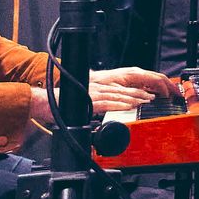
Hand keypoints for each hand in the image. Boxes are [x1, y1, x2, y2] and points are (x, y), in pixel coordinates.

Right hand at [31, 66, 174, 122]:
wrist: (44, 102)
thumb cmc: (63, 104)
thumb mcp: (84, 103)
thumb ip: (97, 105)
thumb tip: (108, 110)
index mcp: (97, 88)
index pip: (120, 89)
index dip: (135, 91)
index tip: (148, 94)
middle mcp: (98, 88)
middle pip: (123, 91)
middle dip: (140, 94)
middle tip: (154, 97)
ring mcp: (94, 94)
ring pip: (118, 95)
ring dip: (134, 98)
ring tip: (147, 101)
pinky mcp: (89, 102)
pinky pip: (108, 103)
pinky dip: (120, 104)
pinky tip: (129, 106)